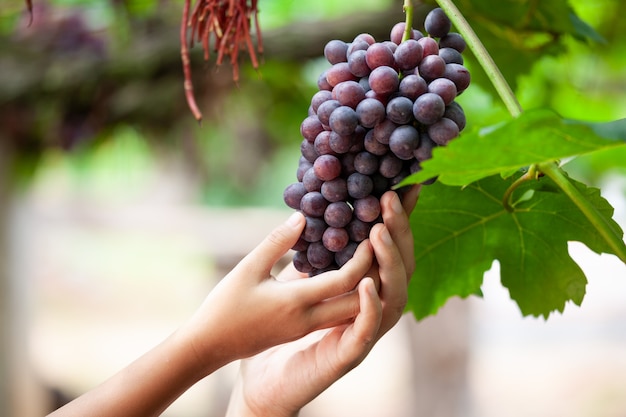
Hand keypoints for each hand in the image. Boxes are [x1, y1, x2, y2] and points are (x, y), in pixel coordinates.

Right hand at [177, 210, 375, 370]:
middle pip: (358, 300)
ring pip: (349, 309)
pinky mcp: (302, 329)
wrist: (210, 346)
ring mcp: (307, 328)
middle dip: (375, 274)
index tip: (372, 233)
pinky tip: (346, 271)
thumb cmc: (224, 306)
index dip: (363, 257)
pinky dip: (347, 294)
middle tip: (383, 247)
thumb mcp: (247, 268)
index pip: (344, 281)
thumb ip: (276, 243)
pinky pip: (334, 311)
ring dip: (365, 286)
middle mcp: (308, 319)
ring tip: (372, 257)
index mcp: (296, 303)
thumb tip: (303, 217)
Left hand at [226, 187, 420, 416]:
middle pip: (399, 268)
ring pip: (393, 297)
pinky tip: (366, 283)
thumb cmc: (275, 337)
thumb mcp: (288, 286)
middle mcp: (368, 311)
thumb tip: (304, 215)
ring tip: (378, 233)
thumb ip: (304, 256)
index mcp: (358, 292)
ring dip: (389, 264)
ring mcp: (361, 334)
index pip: (386, 252)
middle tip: (390, 199)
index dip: (397, 223)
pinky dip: (371, 307)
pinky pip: (367, 330)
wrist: (261, 383)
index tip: (399, 187)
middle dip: (399, 233)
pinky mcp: (347, 355)